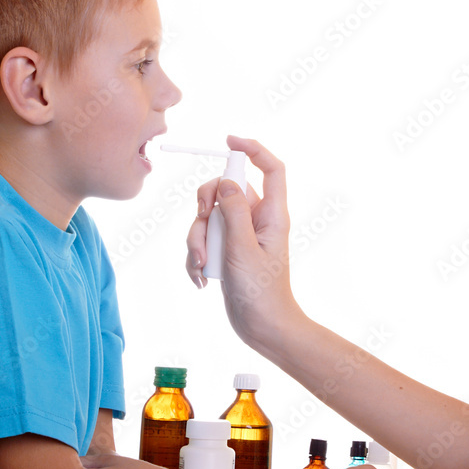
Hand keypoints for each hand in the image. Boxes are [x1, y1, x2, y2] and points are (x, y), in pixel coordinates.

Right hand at [185, 135, 303, 347]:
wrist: (262, 329)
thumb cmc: (261, 293)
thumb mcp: (243, 250)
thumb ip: (234, 212)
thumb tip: (226, 181)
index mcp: (272, 214)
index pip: (269, 168)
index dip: (252, 148)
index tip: (228, 140)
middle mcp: (257, 219)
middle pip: (224, 189)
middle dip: (205, 207)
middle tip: (202, 224)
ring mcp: (240, 234)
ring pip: (208, 217)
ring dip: (197, 240)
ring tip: (202, 266)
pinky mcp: (226, 250)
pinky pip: (203, 239)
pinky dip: (196, 256)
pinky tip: (201, 279)